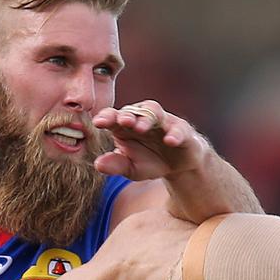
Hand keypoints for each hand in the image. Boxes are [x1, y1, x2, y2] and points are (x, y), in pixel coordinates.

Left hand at [91, 100, 205, 180]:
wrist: (177, 167)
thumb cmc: (149, 161)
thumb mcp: (130, 168)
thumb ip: (115, 165)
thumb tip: (98, 165)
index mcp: (124, 127)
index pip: (113, 117)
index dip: (106, 118)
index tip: (98, 123)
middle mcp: (142, 119)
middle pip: (133, 111)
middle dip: (127, 115)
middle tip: (121, 121)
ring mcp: (162, 122)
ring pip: (154, 112)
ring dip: (147, 118)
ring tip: (141, 128)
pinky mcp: (181, 130)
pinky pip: (178, 128)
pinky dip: (174, 133)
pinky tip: (169, 141)